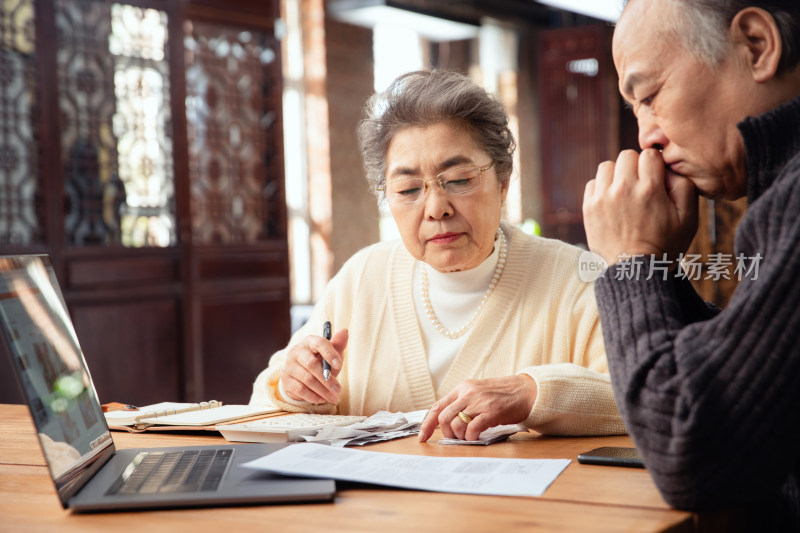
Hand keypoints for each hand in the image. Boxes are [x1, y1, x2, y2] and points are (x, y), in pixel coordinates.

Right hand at [280, 328, 347, 403]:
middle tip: (338, 389)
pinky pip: (300, 389)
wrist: (301, 375)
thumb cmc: (320, 361)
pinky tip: (321, 399)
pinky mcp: (285, 379)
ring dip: (322, 390)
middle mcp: (297, 351)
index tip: (339, 365)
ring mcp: (289, 365)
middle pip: (311, 364)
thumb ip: (338, 344)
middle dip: (327, 379)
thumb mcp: (331, 353)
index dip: (329, 353)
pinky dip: (313, 396)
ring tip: (333, 397)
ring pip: (307, 379)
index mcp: (309, 341)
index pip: (319, 343)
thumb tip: (344, 331)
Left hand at [417, 374, 536, 441]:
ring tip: (469, 438)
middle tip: (457, 438)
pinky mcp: (491, 412)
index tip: (423, 437)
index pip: (437, 406)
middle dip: (447, 433)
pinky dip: (471, 438)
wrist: (526, 391)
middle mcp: (468, 393)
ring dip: (460, 437)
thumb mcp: (478, 393)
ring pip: (456, 424)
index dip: (427, 423)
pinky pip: (472, 429)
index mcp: (462, 388)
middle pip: (444, 418)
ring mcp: (479, 402)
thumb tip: (448, 423)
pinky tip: (477, 438)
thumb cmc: (503, 396)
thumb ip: (463, 403)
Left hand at [583, 149, 698, 264]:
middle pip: (627, 155)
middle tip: (641, 186)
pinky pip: (592, 183)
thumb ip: (683, 186)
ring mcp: (603, 198)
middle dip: (636, 167)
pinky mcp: (589, 208)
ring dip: (616, 175)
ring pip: (607, 166)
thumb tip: (669, 168)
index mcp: (650, 188)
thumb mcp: (688, 218)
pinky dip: (602, 188)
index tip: (656, 179)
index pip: (650, 154)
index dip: (655, 165)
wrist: (634, 271)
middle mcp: (624, 189)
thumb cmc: (665, 245)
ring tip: (625, 193)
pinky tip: (612, 202)